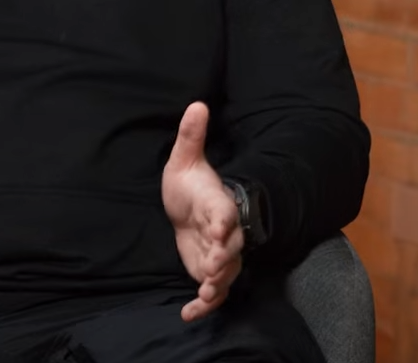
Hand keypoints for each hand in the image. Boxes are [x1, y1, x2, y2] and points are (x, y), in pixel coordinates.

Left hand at [162, 102, 243, 321]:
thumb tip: (196, 103)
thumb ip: (190, 136)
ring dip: (216, 286)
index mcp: (217, 204)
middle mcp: (223, 232)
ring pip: (226, 273)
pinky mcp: (208, 270)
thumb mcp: (185, 159)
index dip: (223, 222)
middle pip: (232, 248)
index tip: (218, 230)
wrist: (188, 206)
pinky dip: (202, 305)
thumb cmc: (189, 182)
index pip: (226, 214)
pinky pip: (211, 292)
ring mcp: (218, 253)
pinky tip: (188, 315)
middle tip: (213, 268)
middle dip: (225, 259)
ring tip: (204, 297)